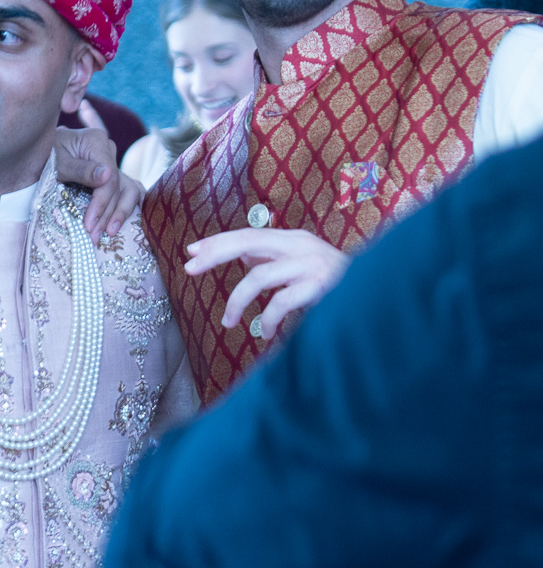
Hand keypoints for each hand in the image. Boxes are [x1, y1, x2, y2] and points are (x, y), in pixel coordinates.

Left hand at [54, 126, 142, 243]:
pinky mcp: (109, 176)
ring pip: (127, 190)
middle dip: (106, 214)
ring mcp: (110, 163)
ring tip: (108, 234)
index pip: (109, 178)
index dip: (101, 203)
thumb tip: (107, 175)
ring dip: (119, 213)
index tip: (89, 224)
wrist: (34, 152)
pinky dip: (124, 207)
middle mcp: (108, 151)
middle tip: (93, 236)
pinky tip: (120, 224)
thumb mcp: (57, 163)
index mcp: (97, 142)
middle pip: (117, 187)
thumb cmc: (43, 156)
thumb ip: (81, 170)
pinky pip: (125, 191)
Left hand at [185, 228, 349, 337]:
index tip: (190, 252)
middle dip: (215, 254)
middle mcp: (301, 246)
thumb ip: (273, 259)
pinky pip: (282, 301)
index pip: (247, 235)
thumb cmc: (338, 282)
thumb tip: (242, 255)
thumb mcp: (302, 265)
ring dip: (238, 300)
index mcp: (293, 239)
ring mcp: (311, 264)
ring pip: (259, 276)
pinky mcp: (320, 286)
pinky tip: (265, 331)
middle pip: (248, 242)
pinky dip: (269, 318)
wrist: (379, 291)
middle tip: (189, 268)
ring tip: (229, 322)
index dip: (217, 243)